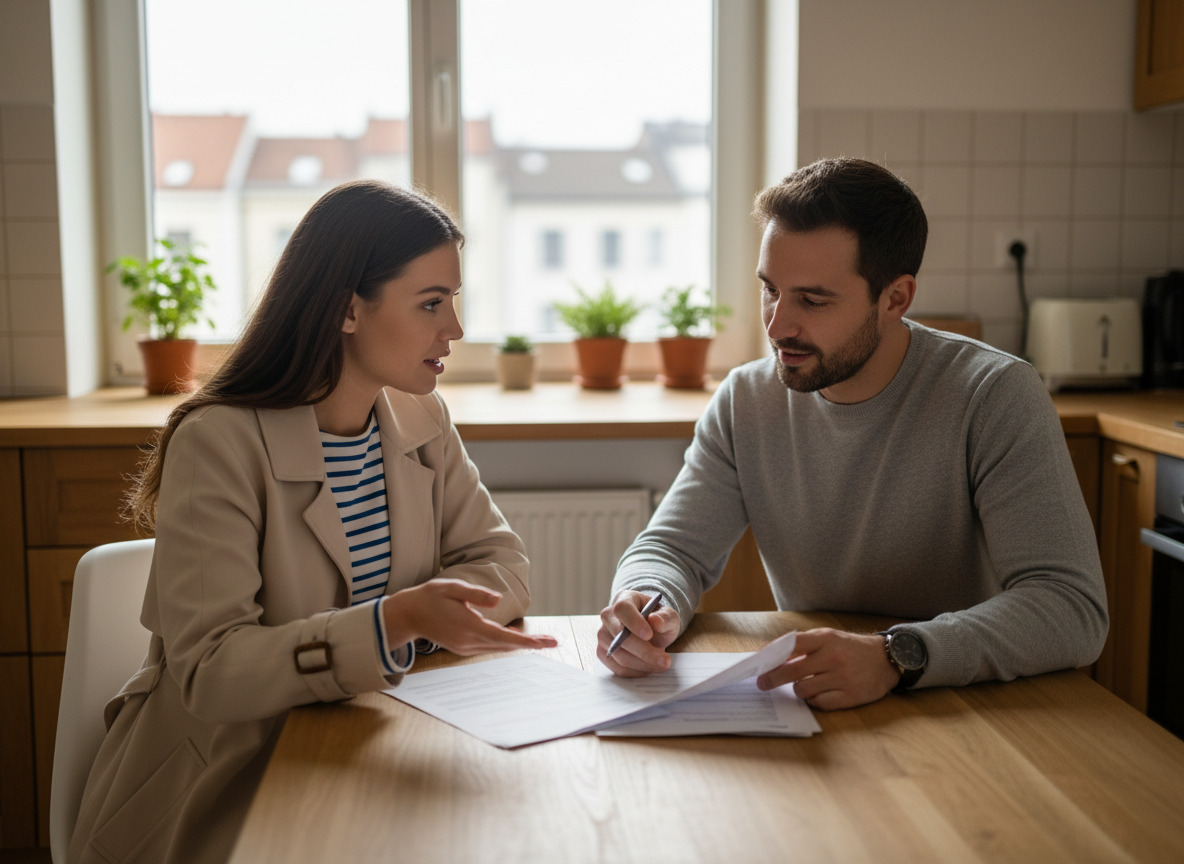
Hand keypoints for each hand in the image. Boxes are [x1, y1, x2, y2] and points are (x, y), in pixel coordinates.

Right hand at [384, 579, 556, 655]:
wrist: (408, 615)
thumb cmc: (430, 597)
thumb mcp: (452, 587)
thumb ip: (476, 594)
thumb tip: (497, 600)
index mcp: (469, 626)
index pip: (505, 637)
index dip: (527, 641)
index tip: (546, 643)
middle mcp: (469, 641)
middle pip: (506, 645)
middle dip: (530, 643)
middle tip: (553, 641)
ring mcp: (466, 647)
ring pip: (499, 647)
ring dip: (519, 643)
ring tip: (541, 640)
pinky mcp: (463, 647)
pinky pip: (489, 646)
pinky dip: (504, 642)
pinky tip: (515, 636)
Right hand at [596, 590, 680, 676]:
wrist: (649, 630)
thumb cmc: (657, 620)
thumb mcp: (668, 616)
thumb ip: (666, 618)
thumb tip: (656, 621)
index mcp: (624, 599)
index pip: (622, 609)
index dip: (633, 622)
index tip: (649, 635)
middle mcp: (608, 616)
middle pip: (619, 635)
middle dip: (643, 651)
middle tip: (665, 661)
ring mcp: (603, 635)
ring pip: (619, 654)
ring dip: (642, 664)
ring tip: (661, 665)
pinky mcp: (602, 652)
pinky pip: (617, 667)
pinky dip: (635, 671)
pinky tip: (649, 668)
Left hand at [755, 628, 898, 709]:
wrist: (886, 659)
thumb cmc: (850, 648)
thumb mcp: (828, 638)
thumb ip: (803, 645)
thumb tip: (772, 655)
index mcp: (826, 639)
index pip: (791, 645)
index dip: (772, 654)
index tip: (758, 662)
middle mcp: (833, 658)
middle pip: (792, 672)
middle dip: (773, 679)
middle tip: (763, 683)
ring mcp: (842, 678)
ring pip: (803, 690)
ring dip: (798, 689)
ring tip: (804, 684)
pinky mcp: (850, 696)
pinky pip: (819, 703)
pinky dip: (814, 700)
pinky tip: (818, 693)